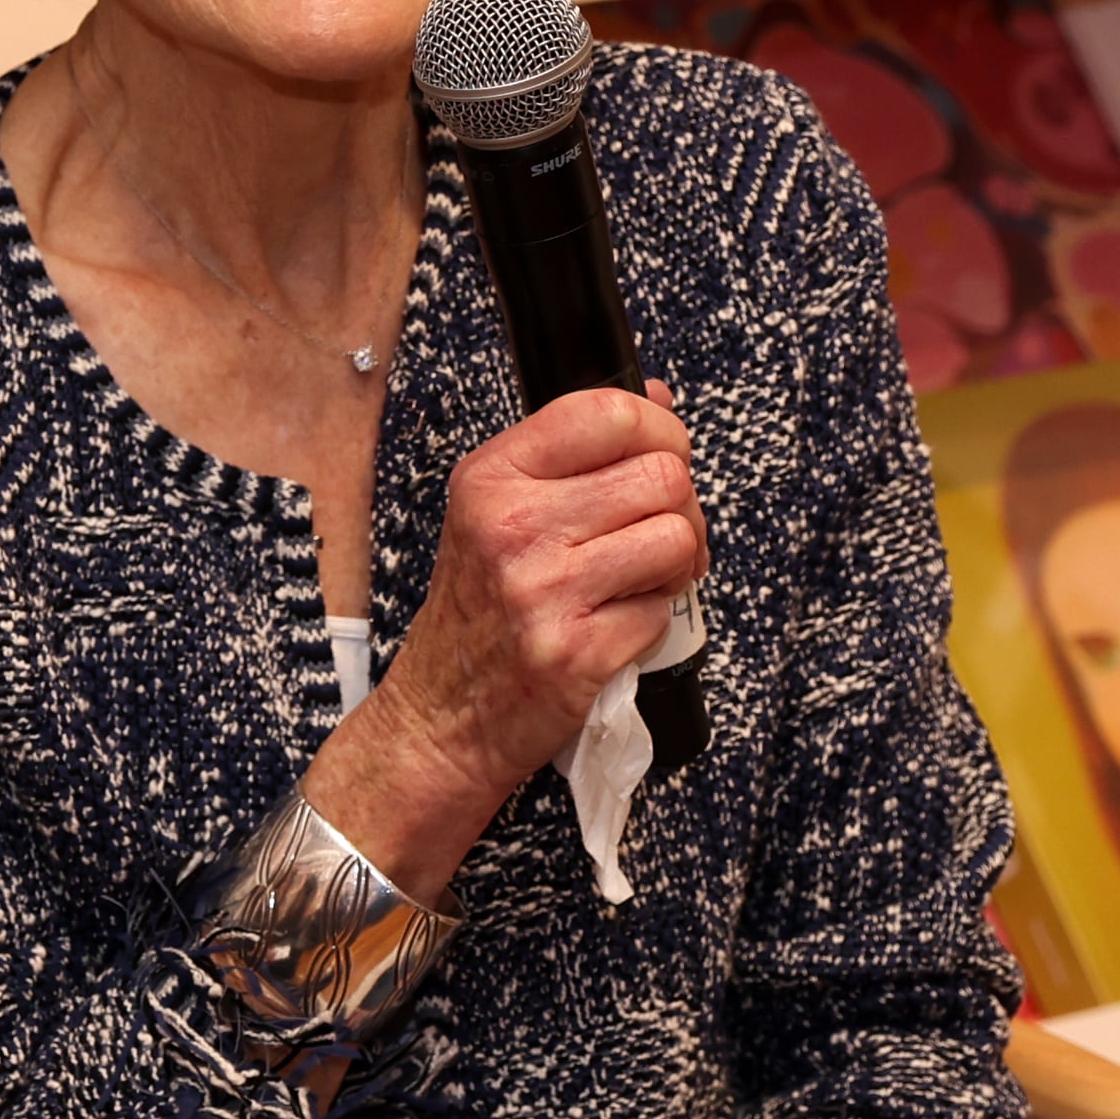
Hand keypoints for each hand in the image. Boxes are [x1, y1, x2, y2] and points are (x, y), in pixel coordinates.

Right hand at [305, 382, 706, 897]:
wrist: (439, 718)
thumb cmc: (476, 615)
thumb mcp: (497, 514)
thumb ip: (573, 456)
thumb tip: (656, 400)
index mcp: (491, 477)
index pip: (608, 411)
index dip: (660, 431)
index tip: (660, 457)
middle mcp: (512, 526)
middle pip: (663, 476)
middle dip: (680, 506)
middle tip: (656, 533)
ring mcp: (544, 590)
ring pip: (678, 538)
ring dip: (676, 563)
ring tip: (637, 580)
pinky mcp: (576, 651)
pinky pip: (665, 609)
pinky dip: (654, 618)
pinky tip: (615, 625)